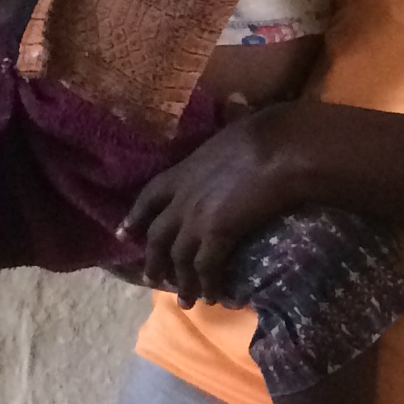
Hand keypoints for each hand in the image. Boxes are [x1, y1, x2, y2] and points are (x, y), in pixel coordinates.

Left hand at [128, 106, 305, 304]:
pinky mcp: (217, 235)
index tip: (124, 233)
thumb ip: (231, 120)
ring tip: (187, 302)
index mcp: (184, 171)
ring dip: (182, 283)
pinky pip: (206, 269)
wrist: (279, 150)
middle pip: (157, 237)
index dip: (135, 217)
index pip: (149, 196)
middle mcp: (183, 198)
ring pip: (179, 259)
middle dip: (154, 261)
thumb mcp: (238, 123)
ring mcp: (196, 218)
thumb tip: (238, 102)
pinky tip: (214, 297)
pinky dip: (208, 285)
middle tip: (153, 281)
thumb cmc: (265, 132)